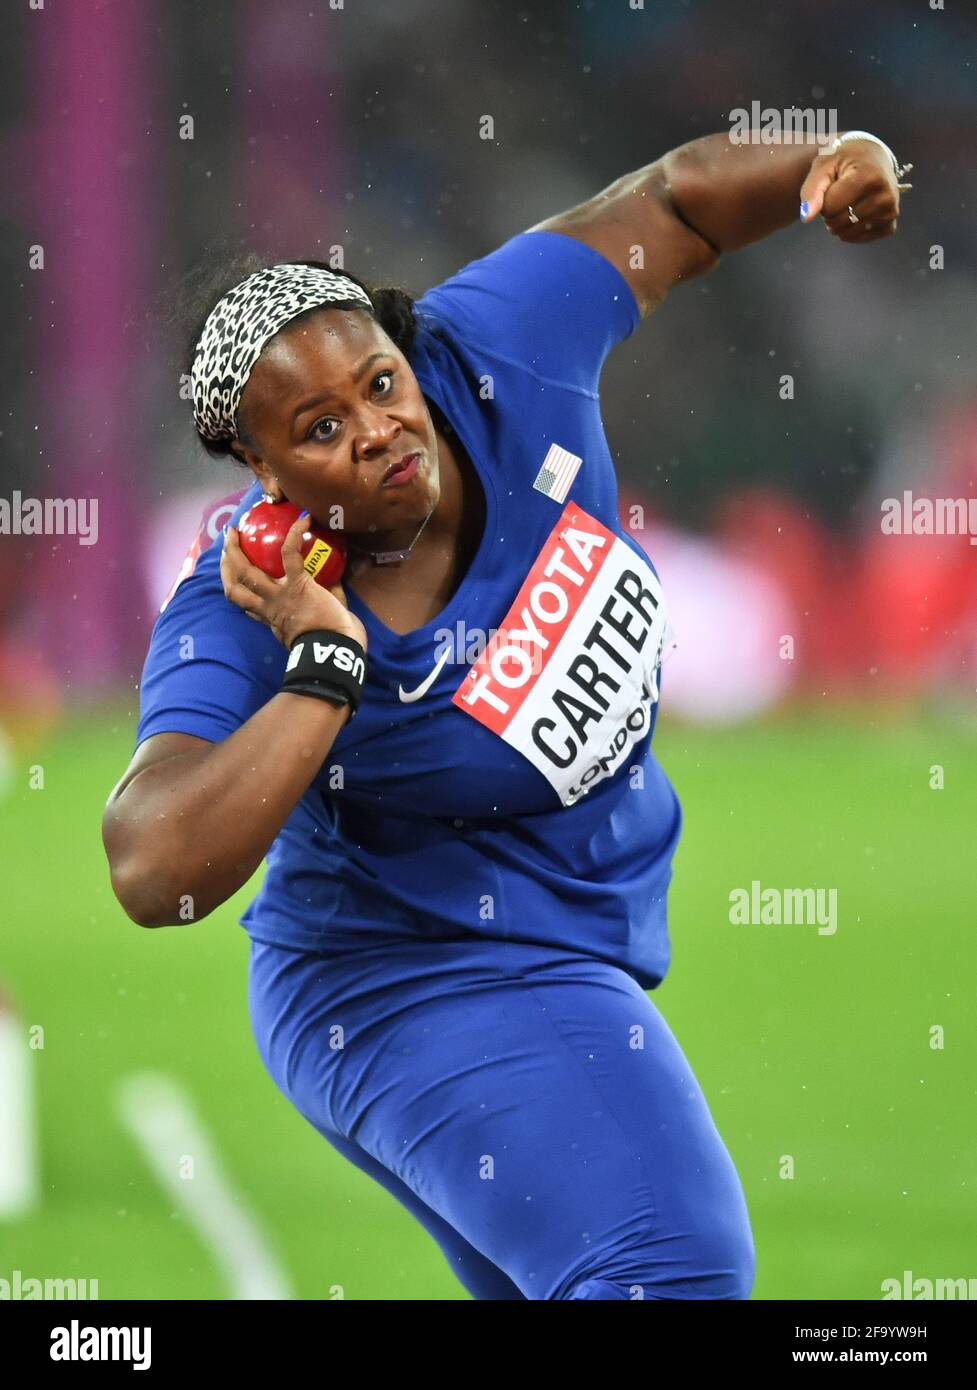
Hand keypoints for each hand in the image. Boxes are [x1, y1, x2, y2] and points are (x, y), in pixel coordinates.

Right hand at [220, 514, 367, 651]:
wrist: (337, 652)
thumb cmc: (334, 644)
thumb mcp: (320, 628)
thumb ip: (323, 605)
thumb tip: (335, 584)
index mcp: (273, 620)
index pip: (248, 606)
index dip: (238, 591)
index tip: (235, 579)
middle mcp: (270, 608)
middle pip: (234, 589)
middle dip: (226, 566)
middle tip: (227, 546)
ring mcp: (279, 596)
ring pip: (245, 572)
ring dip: (235, 550)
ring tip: (234, 531)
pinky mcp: (296, 585)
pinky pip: (289, 554)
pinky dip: (295, 535)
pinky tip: (303, 521)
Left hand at [799, 140, 901, 241]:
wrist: (872, 157)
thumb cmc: (845, 160)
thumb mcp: (824, 165)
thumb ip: (812, 190)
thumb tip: (806, 217)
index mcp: (869, 176)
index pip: (830, 207)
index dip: (823, 199)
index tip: (832, 185)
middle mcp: (884, 194)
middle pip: (837, 222)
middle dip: (830, 213)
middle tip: (840, 195)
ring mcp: (890, 211)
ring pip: (847, 232)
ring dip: (840, 223)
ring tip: (848, 202)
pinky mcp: (891, 224)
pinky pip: (862, 239)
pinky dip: (852, 232)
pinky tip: (855, 215)